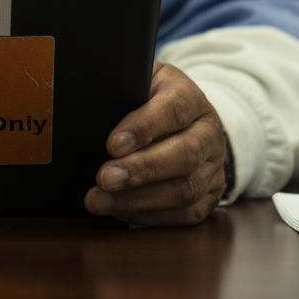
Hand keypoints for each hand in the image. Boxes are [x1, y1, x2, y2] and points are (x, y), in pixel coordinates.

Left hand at [84, 62, 226, 225]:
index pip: (173, 109)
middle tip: (103, 179)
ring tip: (99, 201)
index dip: (143, 128)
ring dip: (138, 200)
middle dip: (141, 170)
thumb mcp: (137, 82)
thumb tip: (85, 101)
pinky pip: (187, 213)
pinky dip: (150, 216)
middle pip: (184, 155)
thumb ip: (118, 87)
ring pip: (185, 190)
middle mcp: (209, 133)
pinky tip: (119, 211)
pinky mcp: (210, 195)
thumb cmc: (147, 100)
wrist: (184, 121)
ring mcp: (213, 166)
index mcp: (190, 98)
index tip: (112, 144)